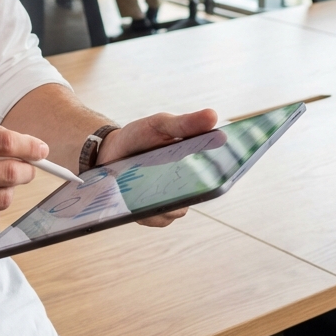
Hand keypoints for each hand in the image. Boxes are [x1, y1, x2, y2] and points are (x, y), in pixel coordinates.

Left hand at [96, 109, 217, 226]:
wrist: (110, 151)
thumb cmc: (140, 136)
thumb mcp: (160, 124)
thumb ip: (184, 123)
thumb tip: (213, 116)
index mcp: (196, 163)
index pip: (219, 173)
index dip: (225, 173)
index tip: (225, 169)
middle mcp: (189, 186)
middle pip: (201, 195)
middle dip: (193, 189)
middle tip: (177, 177)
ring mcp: (172, 202)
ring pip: (179, 209)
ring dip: (166, 200)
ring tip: (149, 186)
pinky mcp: (154, 215)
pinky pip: (158, 219)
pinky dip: (149, 210)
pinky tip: (136, 198)